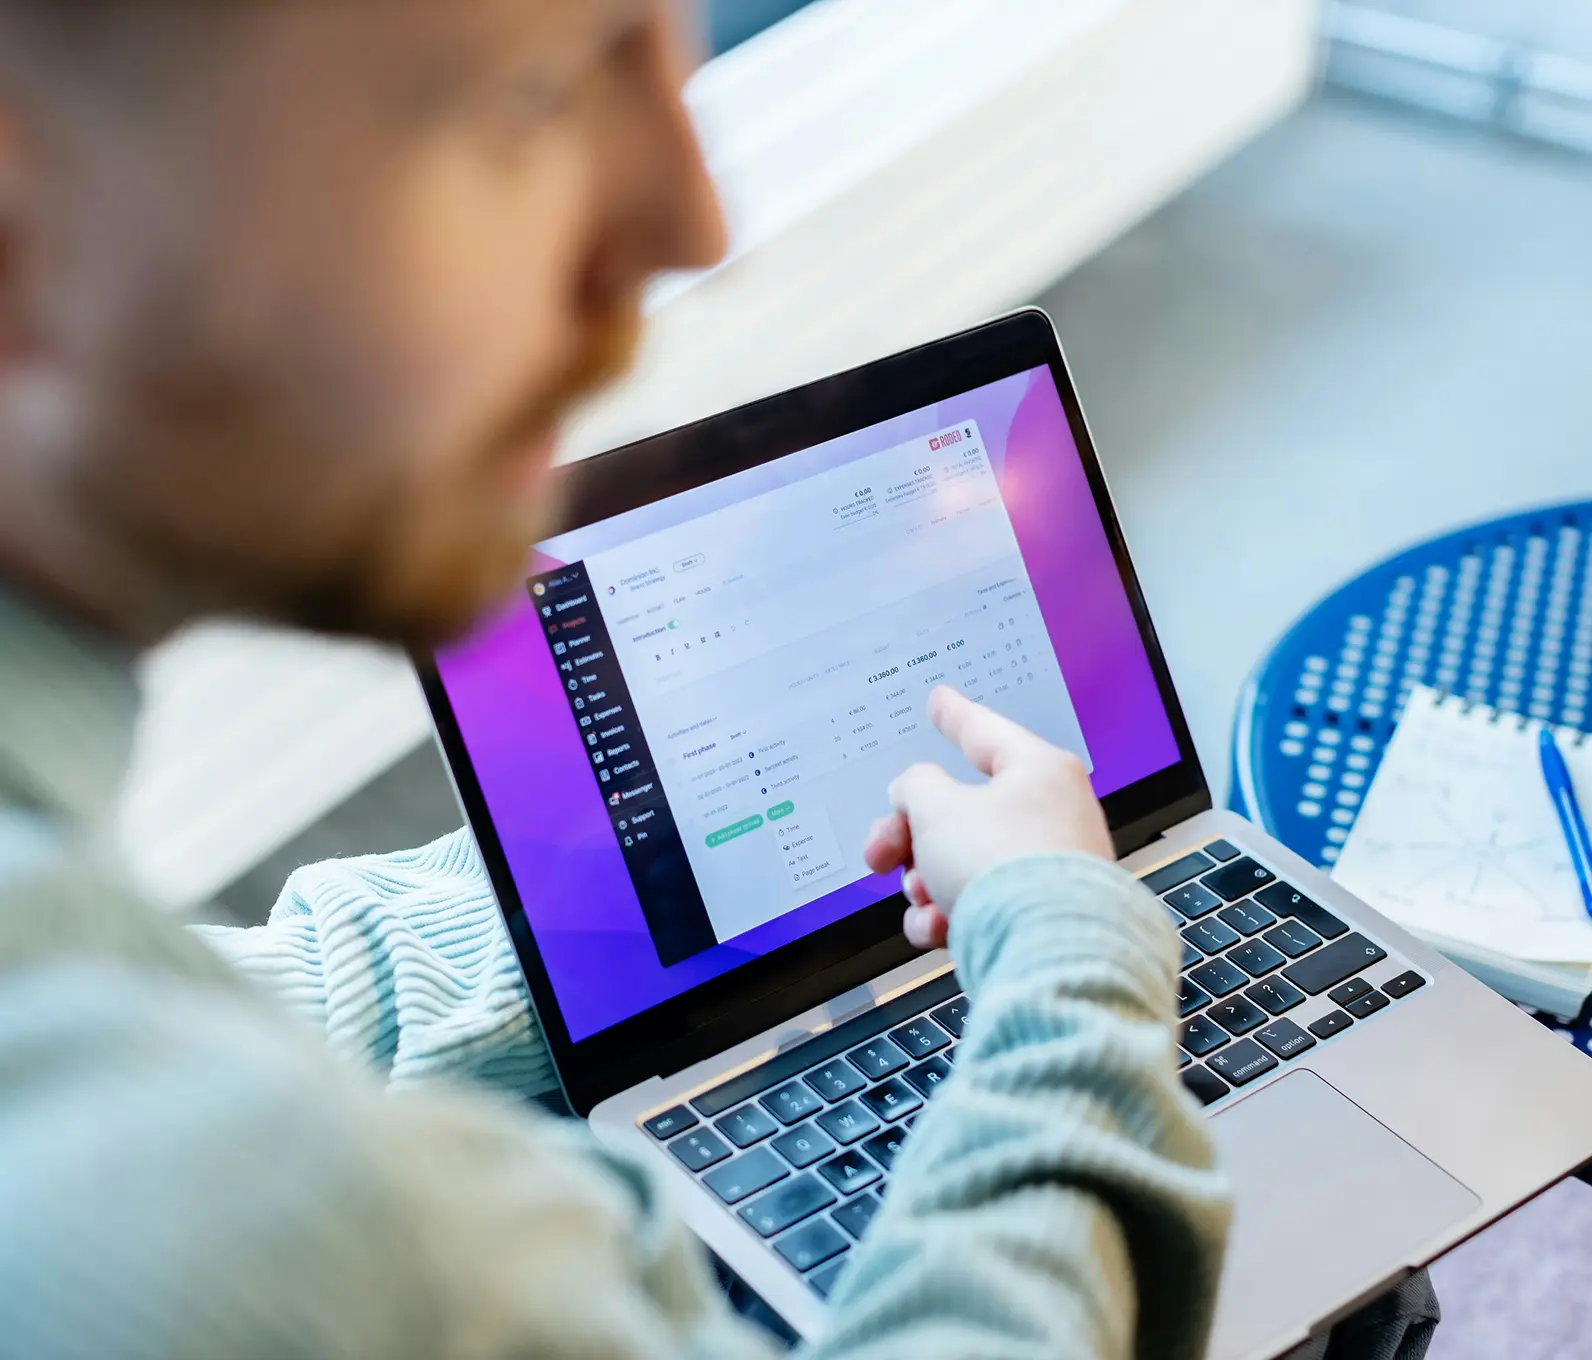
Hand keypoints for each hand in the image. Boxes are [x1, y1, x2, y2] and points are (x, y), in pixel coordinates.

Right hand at [863, 686, 1112, 949]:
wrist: (1049, 953)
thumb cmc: (1006, 868)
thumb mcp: (937, 809)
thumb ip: (915, 787)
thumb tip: (915, 794)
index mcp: (1037, 771)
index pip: (984, 731)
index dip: (952, 715)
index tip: (938, 700)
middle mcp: (1050, 814)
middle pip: (960, 810)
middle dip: (911, 835)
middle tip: (881, 852)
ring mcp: (1046, 866)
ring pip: (963, 861)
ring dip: (927, 881)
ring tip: (922, 896)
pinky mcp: (1038, 914)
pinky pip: (979, 903)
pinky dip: (950, 916)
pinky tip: (939, 928)